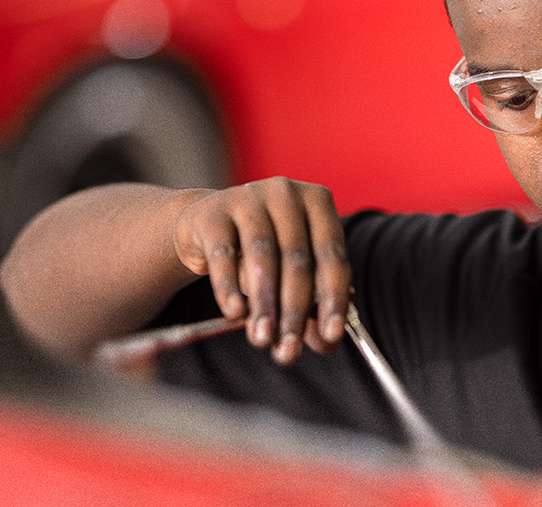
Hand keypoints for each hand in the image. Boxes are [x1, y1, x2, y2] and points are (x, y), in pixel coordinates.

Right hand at [171, 177, 350, 364]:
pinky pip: (223, 254)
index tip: (332, 335)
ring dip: (263, 304)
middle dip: (295, 310)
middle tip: (289, 349)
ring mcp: (248, 197)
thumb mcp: (292, 272)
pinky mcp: (212, 212)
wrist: (207, 227)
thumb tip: (326, 341)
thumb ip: (313, 305)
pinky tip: (234, 313)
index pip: (333, 255)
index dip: (334, 299)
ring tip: (262, 338)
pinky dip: (229, 287)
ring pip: (262, 256)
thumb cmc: (264, 251)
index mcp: (318, 202)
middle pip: (297, 258)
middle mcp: (286, 193)